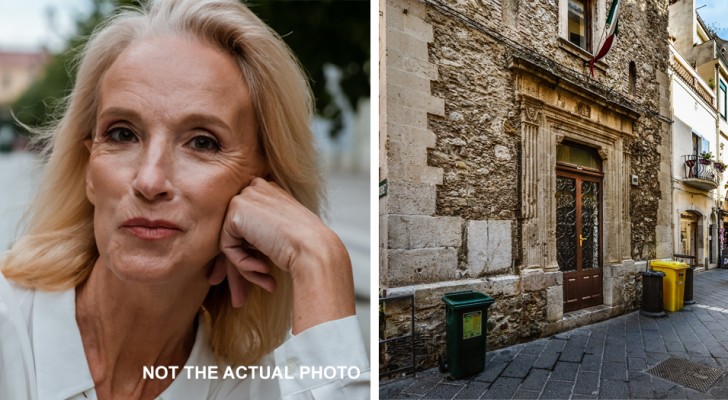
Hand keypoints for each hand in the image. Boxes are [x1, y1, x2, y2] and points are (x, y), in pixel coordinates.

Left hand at [208, 178, 355, 332]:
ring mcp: (246, 196)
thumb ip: (256, 240)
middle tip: (240, 299)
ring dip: (244, 269)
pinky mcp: (237, 210)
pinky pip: (227, 246)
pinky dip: (242, 264)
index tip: (248, 282)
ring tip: (265, 284)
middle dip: (237, 268)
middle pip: (236, 233)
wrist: (315, 250)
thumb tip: (226, 264)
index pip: (247, 224)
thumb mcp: (279, 239)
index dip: (245, 255)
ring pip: (230, 241)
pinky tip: (264, 269)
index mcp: (270, 192)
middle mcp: (257, 188)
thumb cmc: (306, 250)